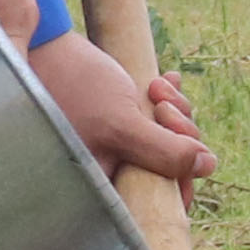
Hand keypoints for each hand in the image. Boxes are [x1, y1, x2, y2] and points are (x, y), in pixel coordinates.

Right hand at [31, 33, 208, 185]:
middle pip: (169, 169)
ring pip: (167, 141)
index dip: (182, 178)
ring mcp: (113, 148)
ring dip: (173, 111)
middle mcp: (107, 174)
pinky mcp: (117, 123)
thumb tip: (206, 167)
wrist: (43, 44)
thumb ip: (164, 153)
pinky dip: (164, 102)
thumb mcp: (121, 124)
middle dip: (179, 133)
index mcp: (101, 190)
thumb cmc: (71, 86)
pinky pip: (156, 121)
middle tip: (162, 104)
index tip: (182, 144)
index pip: (157, 205)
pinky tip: (161, 80)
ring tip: (155, 86)